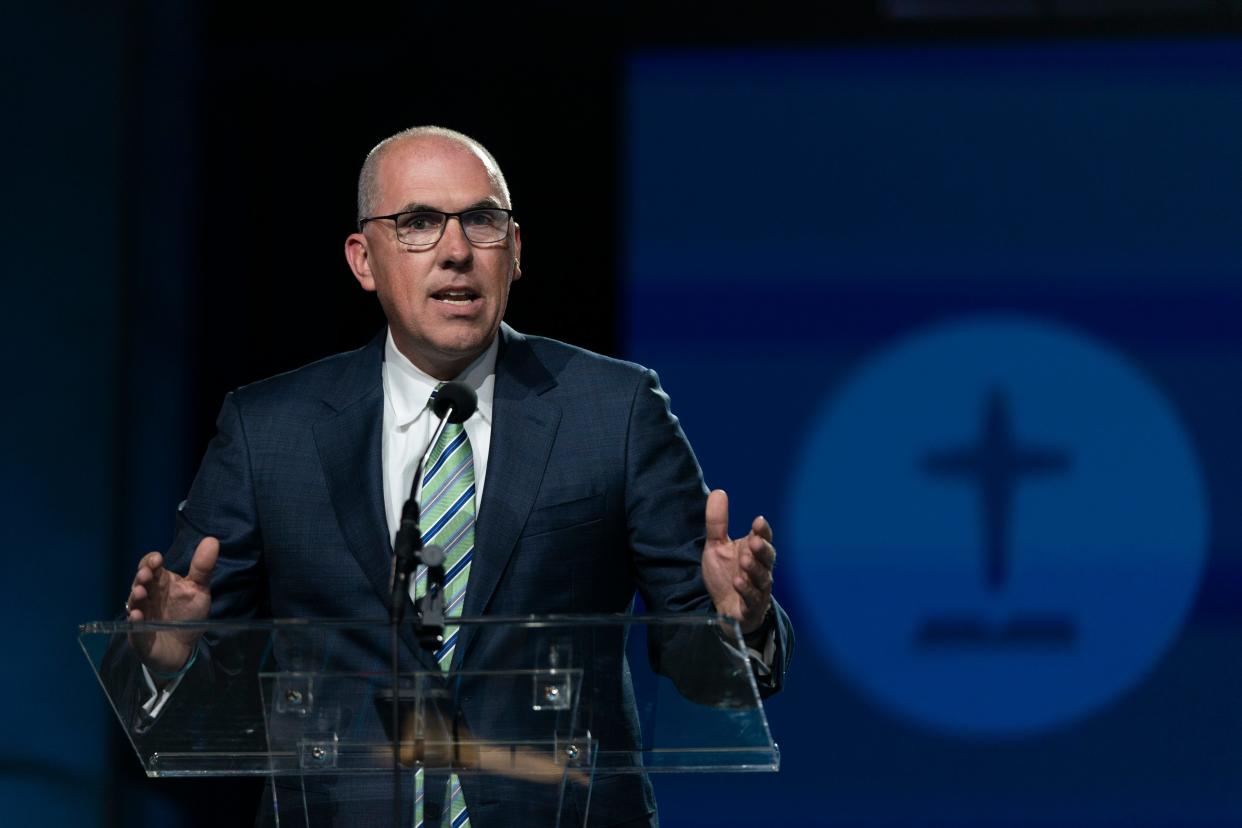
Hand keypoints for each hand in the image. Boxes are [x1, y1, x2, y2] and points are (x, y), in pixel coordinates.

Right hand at [126, 536, 218, 675]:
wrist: (183, 648)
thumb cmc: (188, 615)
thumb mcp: (198, 590)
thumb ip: (202, 567)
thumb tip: (212, 539)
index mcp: (161, 583)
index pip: (150, 566)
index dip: (150, 561)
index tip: (158, 559)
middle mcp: (147, 596)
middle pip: (140, 581)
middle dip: (141, 576)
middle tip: (147, 574)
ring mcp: (141, 614)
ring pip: (133, 602)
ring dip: (135, 596)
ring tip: (140, 592)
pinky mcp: (139, 634)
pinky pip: (134, 627)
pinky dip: (135, 621)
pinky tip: (138, 616)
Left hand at [701, 489, 774, 634]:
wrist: (726, 610)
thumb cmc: (725, 575)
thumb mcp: (716, 546)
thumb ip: (717, 522)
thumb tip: (718, 492)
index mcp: (753, 552)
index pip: (763, 538)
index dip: (763, 531)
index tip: (758, 521)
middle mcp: (760, 569)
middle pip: (768, 558)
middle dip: (763, 549)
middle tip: (754, 541)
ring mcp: (758, 589)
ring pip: (762, 578)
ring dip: (754, 569)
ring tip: (744, 561)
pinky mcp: (750, 607)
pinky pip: (752, 599)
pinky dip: (746, 590)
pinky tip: (738, 581)